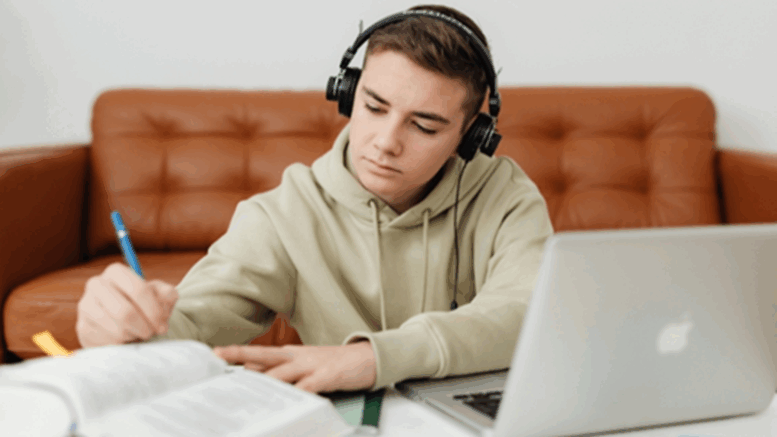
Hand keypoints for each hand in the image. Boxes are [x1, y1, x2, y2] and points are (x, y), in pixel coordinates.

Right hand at [76, 262, 178, 347]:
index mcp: (115, 272)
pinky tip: (126, 338)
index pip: (138, 290)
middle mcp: (96, 285)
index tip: (162, 323)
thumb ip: (167, 294)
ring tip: (140, 333)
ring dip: (134, 336)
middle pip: (125, 312)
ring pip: (116, 330)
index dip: (154, 311)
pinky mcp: (82, 327)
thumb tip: (168, 295)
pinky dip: (123, 344)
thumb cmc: (144, 304)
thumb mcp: (159, 295)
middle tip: (152, 332)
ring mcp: (86, 306)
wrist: (124, 318)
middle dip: (144, 327)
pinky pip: (107, 343)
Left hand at [213, 342, 376, 392]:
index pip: (260, 353)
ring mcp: (313, 365)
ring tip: (245, 386)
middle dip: (240, 354)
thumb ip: (284, 371)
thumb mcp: (306, 365)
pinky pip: (310, 386)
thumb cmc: (336, 365)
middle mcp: (298, 357)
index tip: (216, 353)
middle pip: (264, 355)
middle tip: (218, 355)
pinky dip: (299, 392)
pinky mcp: (328, 375)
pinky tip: (289, 399)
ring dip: (263, 378)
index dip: (238, 353)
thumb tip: (256, 377)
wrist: (369, 358)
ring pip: (282, 371)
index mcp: (292, 354)